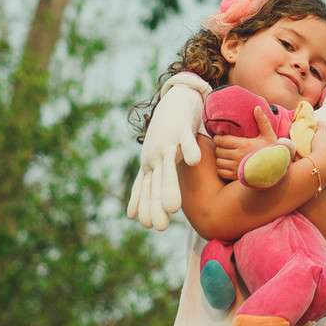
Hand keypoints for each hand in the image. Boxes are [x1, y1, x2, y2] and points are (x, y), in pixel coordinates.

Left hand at [127, 84, 203, 230]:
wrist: (176, 98)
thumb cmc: (166, 133)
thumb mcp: (155, 159)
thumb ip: (144, 186)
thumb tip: (131, 216)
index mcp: (151, 163)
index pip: (147, 188)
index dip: (146, 204)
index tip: (147, 224)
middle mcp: (156, 154)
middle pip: (157, 182)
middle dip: (156, 204)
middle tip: (159, 227)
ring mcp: (168, 141)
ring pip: (169, 166)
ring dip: (170, 186)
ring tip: (173, 208)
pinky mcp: (181, 128)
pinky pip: (187, 140)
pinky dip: (190, 150)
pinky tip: (194, 162)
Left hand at [214, 105, 277, 181]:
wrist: (276, 168)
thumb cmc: (272, 150)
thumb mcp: (269, 134)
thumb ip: (262, 120)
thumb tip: (256, 107)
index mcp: (243, 144)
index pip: (221, 140)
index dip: (218, 137)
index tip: (220, 137)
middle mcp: (237, 156)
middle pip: (218, 150)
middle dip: (219, 147)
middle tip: (223, 145)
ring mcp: (236, 167)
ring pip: (219, 161)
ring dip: (220, 158)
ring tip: (225, 154)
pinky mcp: (236, 176)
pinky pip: (221, 172)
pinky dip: (222, 168)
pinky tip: (227, 164)